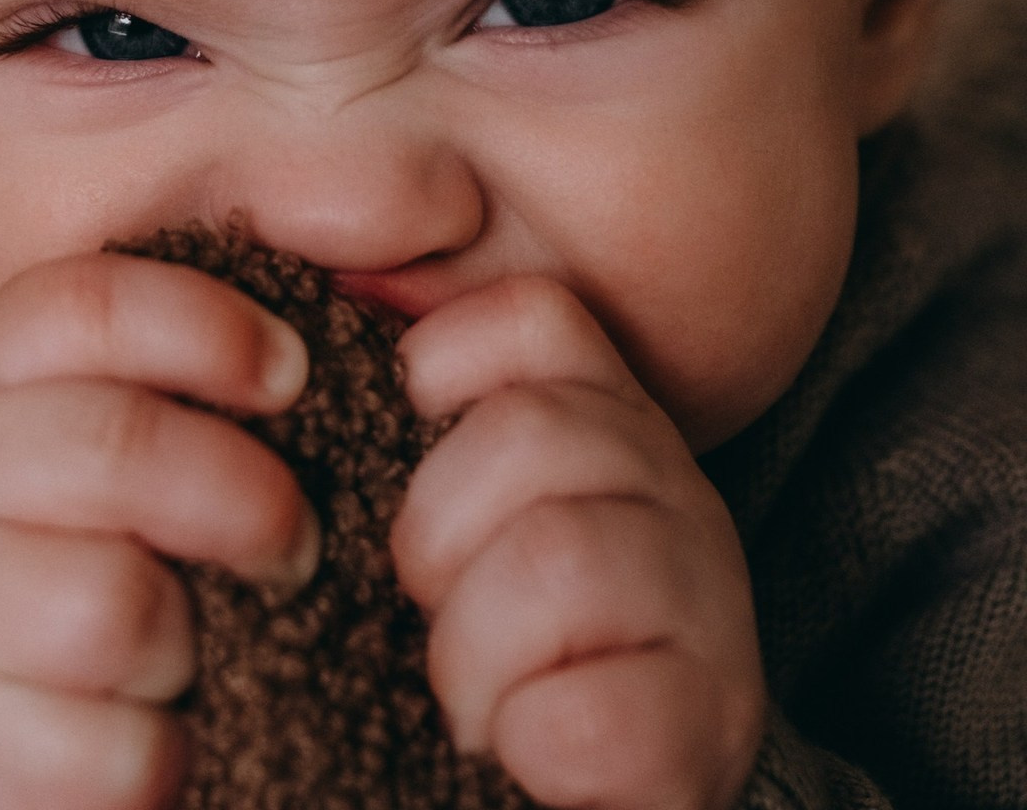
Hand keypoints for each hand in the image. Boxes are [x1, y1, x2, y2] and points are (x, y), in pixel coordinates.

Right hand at [0, 253, 316, 809]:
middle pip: (115, 446)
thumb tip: (331, 333)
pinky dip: (161, 752)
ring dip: (187, 640)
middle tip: (293, 544)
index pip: (92, 306)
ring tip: (191, 646)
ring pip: (109, 606)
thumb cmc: (102, 526)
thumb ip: (199, 369)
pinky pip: (108, 748)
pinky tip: (154, 727)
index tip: (296, 375)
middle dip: (244, 500)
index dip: (214, 331)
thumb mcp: (134, 419)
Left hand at [391, 276, 764, 809]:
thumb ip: (441, 424)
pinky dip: (527, 739)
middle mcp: (668, 477)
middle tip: (434, 607)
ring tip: (473, 696)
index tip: (407, 448)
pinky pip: (589, 714)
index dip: (443, 364)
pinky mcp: (713, 712)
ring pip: (553, 558)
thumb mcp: (484, 503)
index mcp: (604, 413)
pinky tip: (526, 745)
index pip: (531, 319)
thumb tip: (346, 300)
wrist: (624, 760)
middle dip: (435, 537)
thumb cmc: (519, 624)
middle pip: (527, 431)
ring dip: (472, 652)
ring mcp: (705, 588)